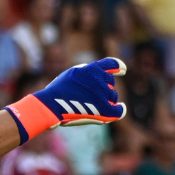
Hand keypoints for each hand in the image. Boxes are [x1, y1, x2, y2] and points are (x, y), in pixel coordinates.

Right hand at [5, 58, 126, 143]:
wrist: (52, 105)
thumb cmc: (57, 91)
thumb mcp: (71, 74)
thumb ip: (84, 73)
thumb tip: (94, 76)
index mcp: (91, 69)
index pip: (110, 64)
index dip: (118, 66)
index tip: (123, 69)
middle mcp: (100, 80)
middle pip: (110, 81)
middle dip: (107, 85)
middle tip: (100, 93)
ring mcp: (103, 95)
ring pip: (113, 95)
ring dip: (109, 98)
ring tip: (98, 104)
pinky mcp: (104, 110)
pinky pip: (118, 110)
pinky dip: (120, 109)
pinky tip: (120, 109)